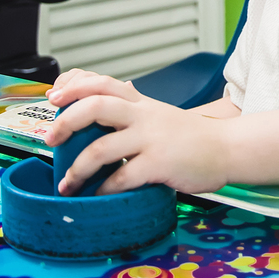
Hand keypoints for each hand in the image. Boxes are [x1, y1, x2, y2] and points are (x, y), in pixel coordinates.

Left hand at [46, 74, 230, 196]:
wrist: (227, 148)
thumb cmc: (191, 136)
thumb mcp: (158, 112)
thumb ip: (133, 106)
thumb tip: (112, 94)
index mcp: (140, 102)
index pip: (100, 81)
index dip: (72, 86)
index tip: (53, 97)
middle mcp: (143, 115)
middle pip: (94, 105)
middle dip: (65, 122)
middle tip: (51, 139)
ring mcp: (151, 139)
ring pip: (100, 148)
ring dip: (77, 170)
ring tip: (67, 184)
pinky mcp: (159, 164)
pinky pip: (121, 177)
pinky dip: (104, 189)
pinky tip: (98, 196)